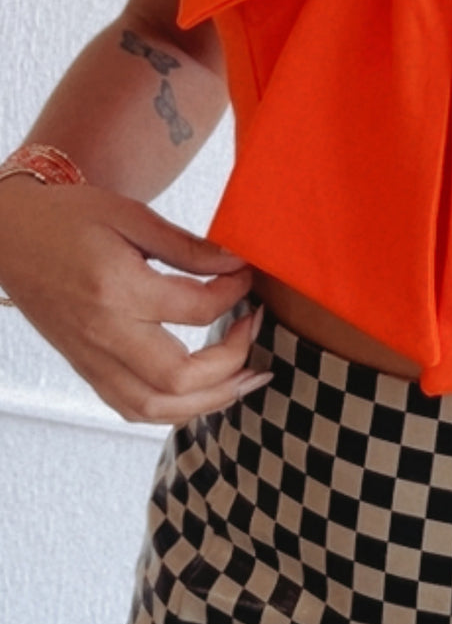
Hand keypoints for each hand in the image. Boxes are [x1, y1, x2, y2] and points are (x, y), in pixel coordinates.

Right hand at [0, 177, 264, 423]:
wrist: (7, 237)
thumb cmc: (66, 217)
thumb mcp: (130, 215)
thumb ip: (185, 245)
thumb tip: (237, 263)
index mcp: (116, 288)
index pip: (195, 309)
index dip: (234, 294)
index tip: (248, 277)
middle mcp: (103, 332)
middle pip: (179, 376)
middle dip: (232, 360)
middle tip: (255, 326)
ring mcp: (91, 358)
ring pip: (156, 406)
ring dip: (210, 399)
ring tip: (245, 377)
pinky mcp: (85, 368)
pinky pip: (132, 408)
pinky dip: (172, 409)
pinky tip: (200, 392)